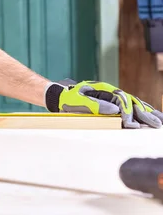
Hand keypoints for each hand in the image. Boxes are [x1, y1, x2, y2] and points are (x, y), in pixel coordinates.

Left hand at [44, 79, 162, 128]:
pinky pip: (131, 107)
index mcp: (104, 90)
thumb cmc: (69, 100)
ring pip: (135, 104)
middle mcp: (111, 92)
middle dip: (144, 114)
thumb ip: (95, 105)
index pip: (121, 100)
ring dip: (148, 112)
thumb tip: (114, 110)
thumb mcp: (78, 101)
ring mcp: (114, 97)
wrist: (62, 97)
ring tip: (160, 121)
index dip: (128, 112)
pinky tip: (152, 116)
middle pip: (132, 102)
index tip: (133, 125)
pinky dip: (143, 112)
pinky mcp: (114, 104)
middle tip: (156, 125)